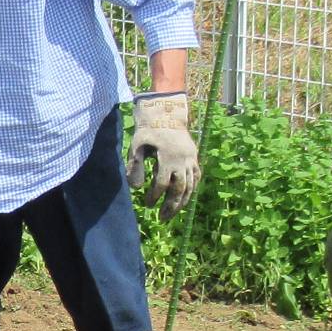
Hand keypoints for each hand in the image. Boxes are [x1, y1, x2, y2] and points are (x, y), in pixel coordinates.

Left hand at [127, 91, 199, 218]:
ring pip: (190, 185)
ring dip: (182, 202)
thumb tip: (135, 188)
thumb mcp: (137, 145)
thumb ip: (136, 166)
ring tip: (172, 213)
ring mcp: (191, 159)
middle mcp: (182, 160)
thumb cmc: (149, 130)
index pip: (162, 184)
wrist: (166, 113)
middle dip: (171, 205)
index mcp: (168, 158)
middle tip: (162, 217)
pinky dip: (191, 189)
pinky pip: (196, 177)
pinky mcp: (194, 157)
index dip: (154, 196)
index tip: (148, 204)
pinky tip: (184, 199)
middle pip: (179, 189)